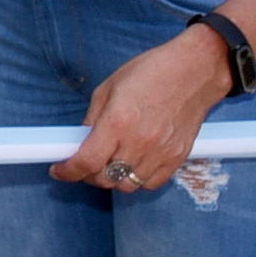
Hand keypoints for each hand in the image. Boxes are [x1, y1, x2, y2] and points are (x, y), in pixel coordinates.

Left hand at [55, 32, 236, 194]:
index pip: (87, 162)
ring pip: (128, 186)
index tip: (59, 170)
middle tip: (85, 164)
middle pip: (106, 179)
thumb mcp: (109, 87)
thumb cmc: (151, 72)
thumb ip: (92, 119)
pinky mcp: (178, 157)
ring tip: (110, 163)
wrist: (195, 71)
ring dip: (113, 179)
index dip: (68, 171)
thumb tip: (81, 142)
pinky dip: (137, 179)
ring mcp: (161, 152)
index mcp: (118, 121)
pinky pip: (152, 183)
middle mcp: (140, 141)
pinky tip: (133, 164)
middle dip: (88, 176)